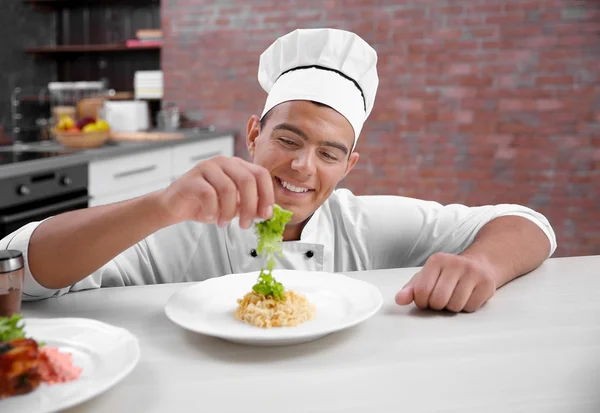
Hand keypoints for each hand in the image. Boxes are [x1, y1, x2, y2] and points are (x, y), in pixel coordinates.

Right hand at [159, 155, 273, 228]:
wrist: (175, 207)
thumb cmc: (207, 205)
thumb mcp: (234, 206)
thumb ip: (250, 206)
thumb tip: (267, 212)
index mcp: (237, 165)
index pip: (261, 174)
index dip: (267, 195)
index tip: (266, 215)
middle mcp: (223, 162)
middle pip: (247, 180)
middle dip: (250, 207)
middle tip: (246, 225)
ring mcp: (206, 167)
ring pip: (228, 189)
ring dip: (229, 212)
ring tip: (224, 223)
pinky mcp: (191, 179)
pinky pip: (208, 194)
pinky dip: (213, 210)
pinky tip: (210, 216)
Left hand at [394, 253, 496, 312]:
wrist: (479, 265)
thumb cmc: (448, 274)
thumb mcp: (427, 277)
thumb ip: (411, 289)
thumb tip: (399, 300)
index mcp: (437, 261)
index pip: (421, 291)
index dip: (422, 302)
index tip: (427, 299)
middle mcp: (455, 263)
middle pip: (438, 300)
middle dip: (437, 305)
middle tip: (442, 298)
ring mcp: (473, 272)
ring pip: (455, 306)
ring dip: (452, 307)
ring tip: (454, 296)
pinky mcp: (487, 283)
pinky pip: (470, 307)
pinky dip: (467, 307)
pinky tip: (467, 296)